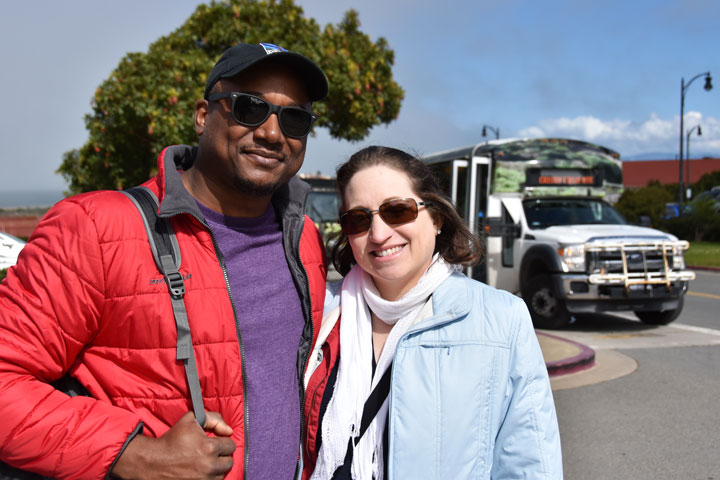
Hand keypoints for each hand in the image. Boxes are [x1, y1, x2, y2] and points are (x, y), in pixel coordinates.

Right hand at [110, 411, 234, 478]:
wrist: (153, 461)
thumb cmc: (172, 439)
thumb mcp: (191, 420)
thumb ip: (213, 419)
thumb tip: (229, 430)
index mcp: (210, 447)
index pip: (230, 445)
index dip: (223, 442)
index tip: (215, 442)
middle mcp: (209, 465)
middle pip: (229, 462)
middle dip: (222, 456)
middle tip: (211, 453)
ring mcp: (204, 479)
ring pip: (222, 474)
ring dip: (217, 468)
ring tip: (205, 463)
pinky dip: (210, 478)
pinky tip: (202, 472)